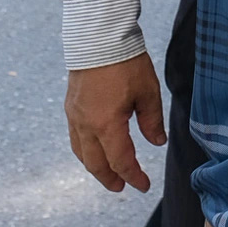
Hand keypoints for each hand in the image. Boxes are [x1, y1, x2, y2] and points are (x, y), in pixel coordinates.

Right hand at [65, 53, 165, 192]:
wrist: (98, 39)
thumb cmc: (127, 63)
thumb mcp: (148, 92)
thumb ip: (152, 121)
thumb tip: (157, 143)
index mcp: (106, 125)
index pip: (121, 161)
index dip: (134, 176)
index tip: (144, 185)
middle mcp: (85, 125)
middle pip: (96, 164)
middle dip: (110, 178)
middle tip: (123, 187)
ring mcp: (74, 117)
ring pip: (82, 153)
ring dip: (95, 167)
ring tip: (109, 174)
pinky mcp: (70, 108)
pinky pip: (75, 138)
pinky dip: (85, 151)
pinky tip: (95, 150)